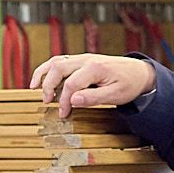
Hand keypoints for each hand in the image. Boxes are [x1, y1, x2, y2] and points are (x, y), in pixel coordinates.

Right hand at [30, 52, 155, 111]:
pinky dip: (48, 69)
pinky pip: (60, 61)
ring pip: (56, 61)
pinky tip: (42, 79)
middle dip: (49, 86)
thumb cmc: (129, 84)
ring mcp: (83, 58)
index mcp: (95, 68)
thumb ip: (94, 98)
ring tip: (34, 88)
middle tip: (47, 103)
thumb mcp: (116, 95)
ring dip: (43, 74)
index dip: (63, 100)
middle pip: (58, 69)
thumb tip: (73, 100)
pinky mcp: (81, 61)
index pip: (71, 84)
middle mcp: (86, 60)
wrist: (139, 72)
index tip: (63, 113)